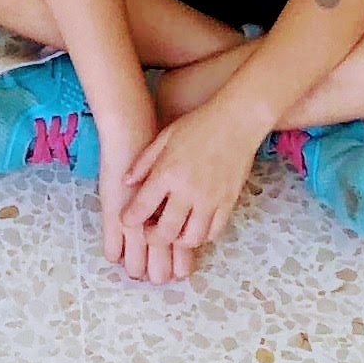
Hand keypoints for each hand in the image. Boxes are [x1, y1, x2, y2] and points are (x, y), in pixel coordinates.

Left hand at [110, 98, 263, 281]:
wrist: (237, 121)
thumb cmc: (198, 125)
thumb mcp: (164, 136)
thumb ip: (144, 161)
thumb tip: (126, 182)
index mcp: (168, 172)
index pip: (142, 207)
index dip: (130, 219)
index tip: (127, 220)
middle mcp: (188, 191)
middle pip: (166, 233)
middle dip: (152, 238)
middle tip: (149, 232)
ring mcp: (211, 200)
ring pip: (191, 239)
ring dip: (178, 241)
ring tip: (173, 231)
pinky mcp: (228, 203)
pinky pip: (213, 232)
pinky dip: (201, 236)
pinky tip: (194, 225)